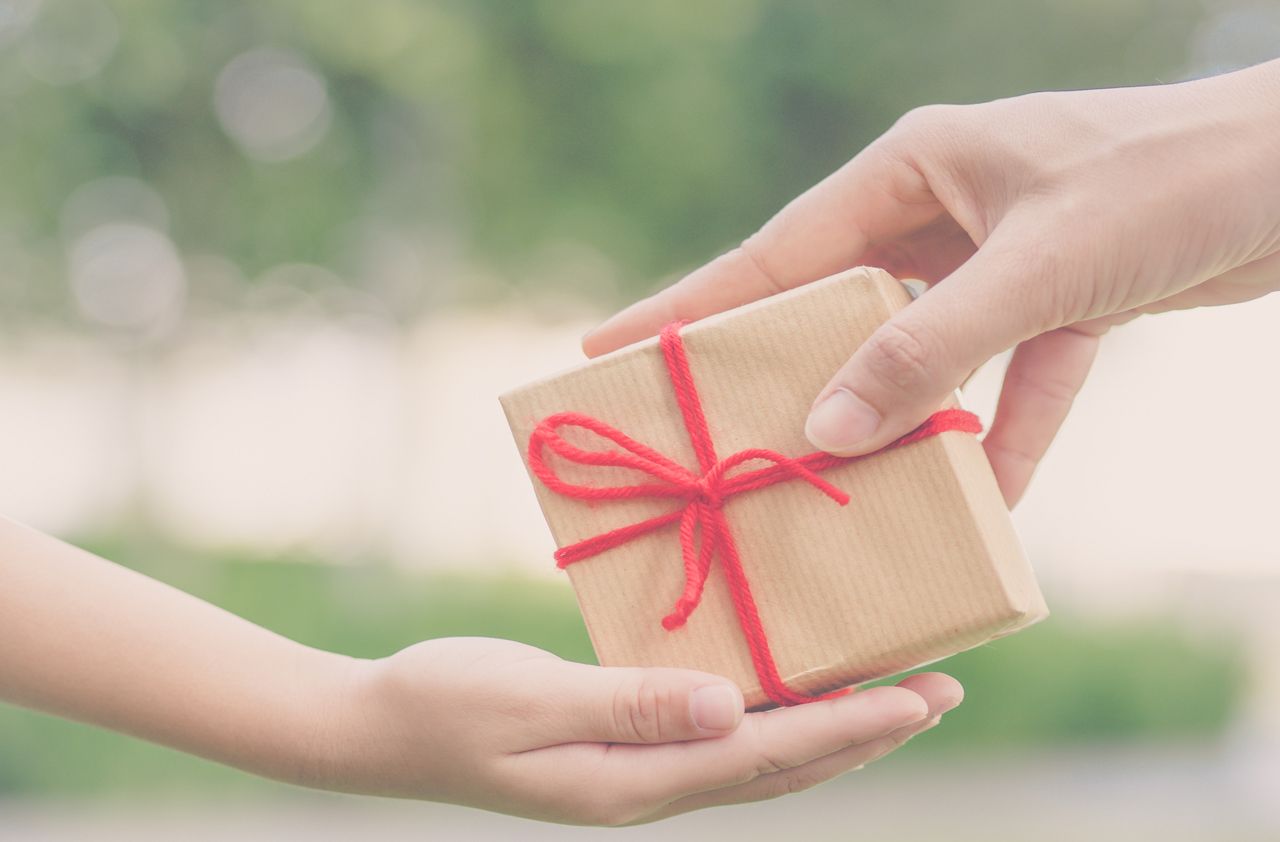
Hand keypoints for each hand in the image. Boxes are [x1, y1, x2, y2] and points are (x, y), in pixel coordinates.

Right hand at [321, 637, 960, 824]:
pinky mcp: (622, 750)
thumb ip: (630, 704)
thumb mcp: (531, 700)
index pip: (770, 754)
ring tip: (890, 699)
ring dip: (830, 729)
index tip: (924, 696)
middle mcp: (651, 785)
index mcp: (636, 780)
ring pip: (760, 757)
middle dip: (866, 731)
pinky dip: (774, 720)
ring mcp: (637, 773)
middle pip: (783, 764)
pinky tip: (788, 695)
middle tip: (940, 692)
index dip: (852, 726)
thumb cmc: (446, 702)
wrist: (380, 727)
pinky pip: (719, 738)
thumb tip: (731, 708)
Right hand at [584, 60, 1279, 504]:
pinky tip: (993, 498)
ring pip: (922, 353)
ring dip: (897, 420)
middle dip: (787, 374)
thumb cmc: (1163, 186)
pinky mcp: (1060, 300)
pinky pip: (1013, 379)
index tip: (610, 346)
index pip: (778, 252)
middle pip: (839, 309)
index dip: (691, 305)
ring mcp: (999, 257)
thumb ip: (929, 351)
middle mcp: (943, 211)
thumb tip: (829, 433)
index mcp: (913, 171)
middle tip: (714, 434)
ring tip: (837, 484)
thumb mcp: (1033, 268)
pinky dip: (1005, 433)